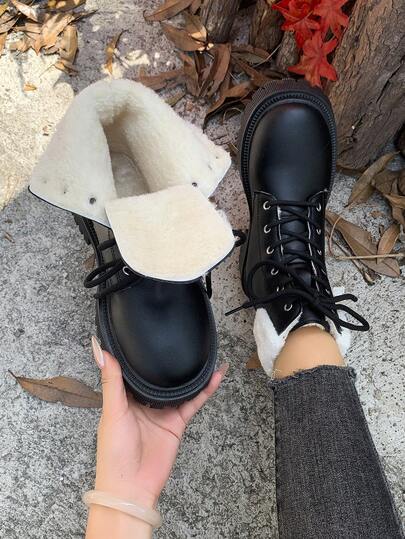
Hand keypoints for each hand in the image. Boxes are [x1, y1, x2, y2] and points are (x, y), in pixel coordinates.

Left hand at [91, 336, 227, 507]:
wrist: (132, 487)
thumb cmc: (114, 452)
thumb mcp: (112, 411)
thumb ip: (111, 380)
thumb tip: (100, 350)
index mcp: (123, 398)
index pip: (132, 371)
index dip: (139, 354)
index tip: (144, 333)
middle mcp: (143, 403)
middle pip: (158, 377)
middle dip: (168, 361)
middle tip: (178, 338)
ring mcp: (161, 412)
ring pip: (179, 387)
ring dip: (190, 373)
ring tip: (202, 353)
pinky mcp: (177, 423)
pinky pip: (194, 401)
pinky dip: (205, 389)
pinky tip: (215, 376)